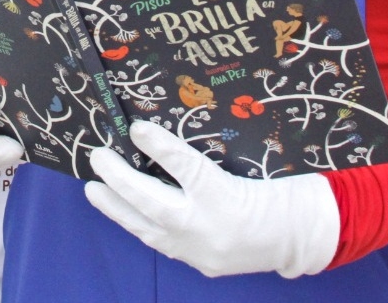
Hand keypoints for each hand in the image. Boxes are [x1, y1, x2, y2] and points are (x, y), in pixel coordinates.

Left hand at [85, 121, 339, 278]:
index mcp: (228, 195)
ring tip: (94, 188)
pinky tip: (123, 211)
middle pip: (155, 202)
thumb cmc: (271, 189)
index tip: (136, 128)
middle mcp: (211, 225)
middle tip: (98, 156)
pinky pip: (160, 241)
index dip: (161, 147)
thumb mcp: (247, 161)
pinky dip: (138, 224)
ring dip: (117, 206)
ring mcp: (201, 248)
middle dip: (121, 179)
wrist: (293, 235)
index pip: (188, 168)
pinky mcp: (197, 261)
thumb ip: (203, 151)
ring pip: (148, 226)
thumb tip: (164, 127)